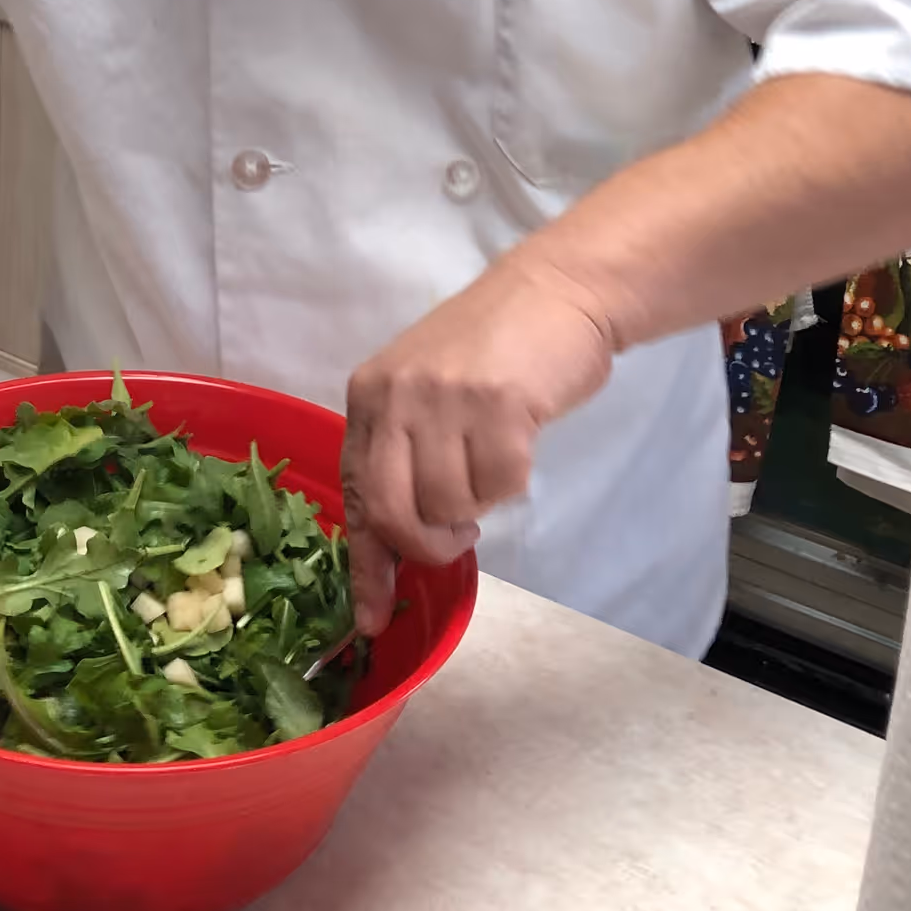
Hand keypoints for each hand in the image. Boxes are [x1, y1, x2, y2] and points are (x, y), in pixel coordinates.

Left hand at [342, 255, 615, 633]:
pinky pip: (500, 485)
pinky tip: (517, 447)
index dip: (366, 565)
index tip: (373, 619)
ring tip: (491, 470)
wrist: (555, 292)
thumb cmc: (491, 349)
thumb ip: (403, 453)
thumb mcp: (423, 391)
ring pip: (448, 505)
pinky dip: (513, 484)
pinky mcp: (498, 404)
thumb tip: (394, 546)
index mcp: (370, 396)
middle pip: (390, 511)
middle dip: (426, 546)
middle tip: (457, 539)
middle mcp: (396, 397)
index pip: (355, 494)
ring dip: (476, 508)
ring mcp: (445, 399)